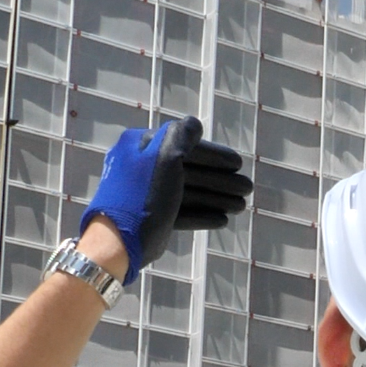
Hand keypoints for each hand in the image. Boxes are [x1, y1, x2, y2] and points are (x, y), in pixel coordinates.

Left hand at [79, 117, 254, 276]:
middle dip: (220, 180)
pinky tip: (221, 220)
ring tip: (240, 206)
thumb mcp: (164, 157)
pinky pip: (180, 212)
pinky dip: (201, 214)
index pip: (183, 144)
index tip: (238, 163)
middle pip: (189, 170)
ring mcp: (146, 194)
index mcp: (141, 146)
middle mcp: (142, 167)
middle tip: (247, 188)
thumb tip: (194, 123)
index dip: (214, 154)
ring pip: (188, 192)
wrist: (118, 243)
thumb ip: (181, 136)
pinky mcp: (151, 217)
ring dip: (216, 198)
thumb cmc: (142, 196)